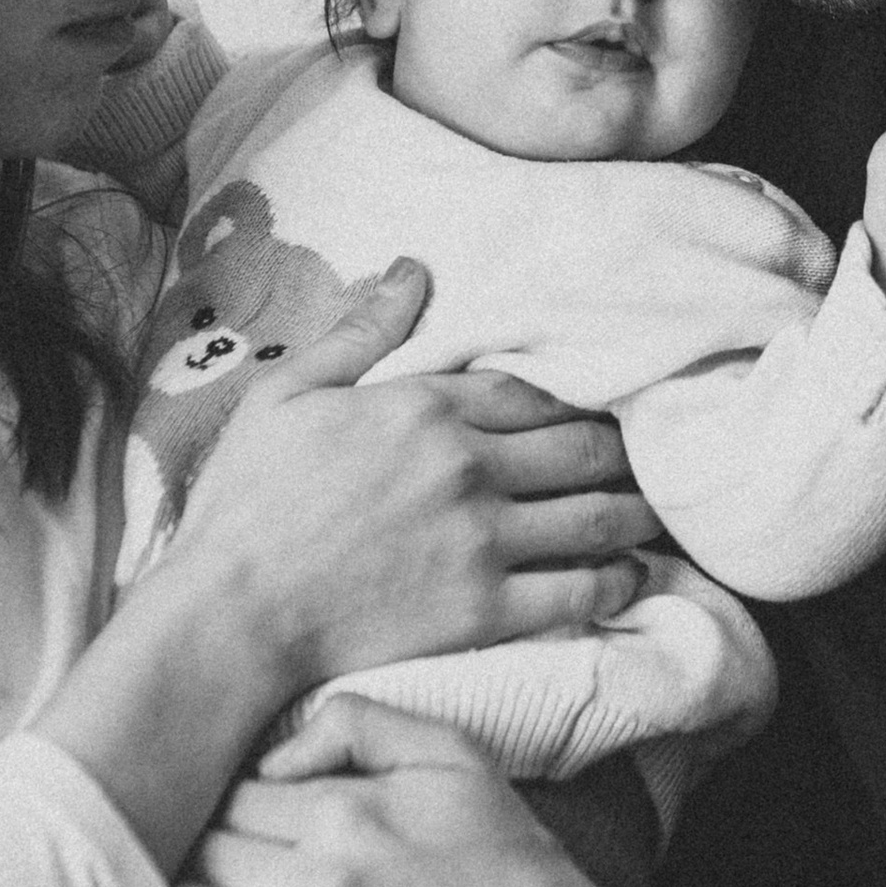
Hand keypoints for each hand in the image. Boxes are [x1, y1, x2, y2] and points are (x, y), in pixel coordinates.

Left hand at [162, 701, 637, 886]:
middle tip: (218, 854)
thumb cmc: (506, 859)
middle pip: (205, 850)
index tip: (244, 814)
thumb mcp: (454, 755)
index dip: (233, 800)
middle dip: (207, 846)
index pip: (233, 794)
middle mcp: (318, 885)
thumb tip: (272, 756)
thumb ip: (357, 724)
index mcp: (342, 813)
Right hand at [168, 281, 659, 698]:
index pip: (534, 389)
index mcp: (425, 408)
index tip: (593, 405)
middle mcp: (469, 467)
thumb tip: (412, 270)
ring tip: (653, 510)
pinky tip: (630, 575)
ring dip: (636, 510)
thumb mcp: (286, 394)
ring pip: (599, 515)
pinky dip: (618, 581)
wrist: (231, 616)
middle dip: (621, 449)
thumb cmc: (245, 504)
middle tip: (641, 456)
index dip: (573, 396)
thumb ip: (360, 332)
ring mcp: (484, 541)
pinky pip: (582, 591)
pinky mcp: (487, 611)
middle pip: (584, 445)